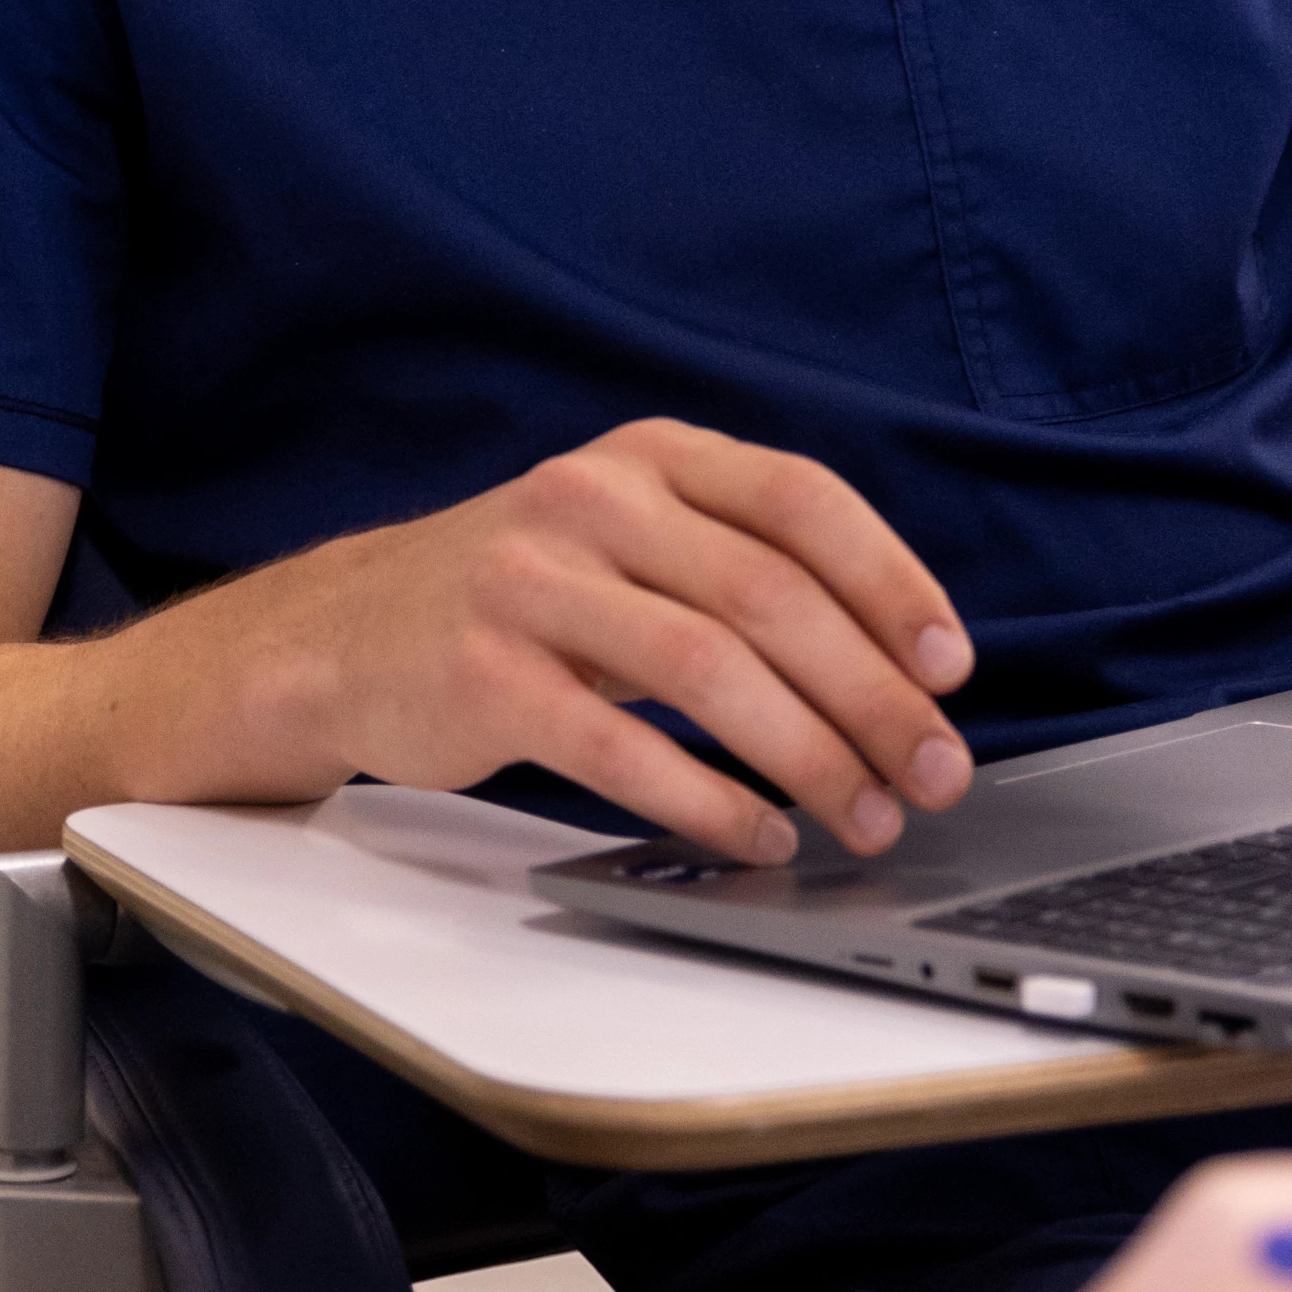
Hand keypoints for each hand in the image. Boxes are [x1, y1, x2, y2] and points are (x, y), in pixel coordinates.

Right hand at [208, 417, 975, 862]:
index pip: (800, 502)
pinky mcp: (483, 675)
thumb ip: (738, 566)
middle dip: (873, 697)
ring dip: (809, 757)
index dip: (892, 583)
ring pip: (709, 671)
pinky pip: (622, 747)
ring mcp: (531, 583)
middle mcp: (592, 499)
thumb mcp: (625, 537)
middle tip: (935, 773)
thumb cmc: (523, 600)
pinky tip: (759, 836)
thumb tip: (899, 670)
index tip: (951, 667)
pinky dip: (708, 801)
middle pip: (770, 597)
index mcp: (647, 456)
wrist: (340, 637)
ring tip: (865, 819)